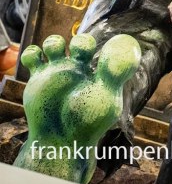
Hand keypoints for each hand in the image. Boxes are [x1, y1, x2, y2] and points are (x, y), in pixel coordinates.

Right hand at [16, 33, 140, 182]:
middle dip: (81, 41)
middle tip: (79, 51)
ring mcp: (58, 73)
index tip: (102, 49)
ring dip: (54, 42)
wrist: (62, 142)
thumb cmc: (88, 122)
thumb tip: (127, 44)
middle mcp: (79, 70)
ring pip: (55, 45)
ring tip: (55, 51)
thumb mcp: (105, 94)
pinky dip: (32, 52)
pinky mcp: (38, 80)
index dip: (108, 44)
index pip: (107, 50)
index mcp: (99, 73)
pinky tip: (38, 57)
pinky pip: (33, 57)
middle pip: (80, 42)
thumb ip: (115, 71)